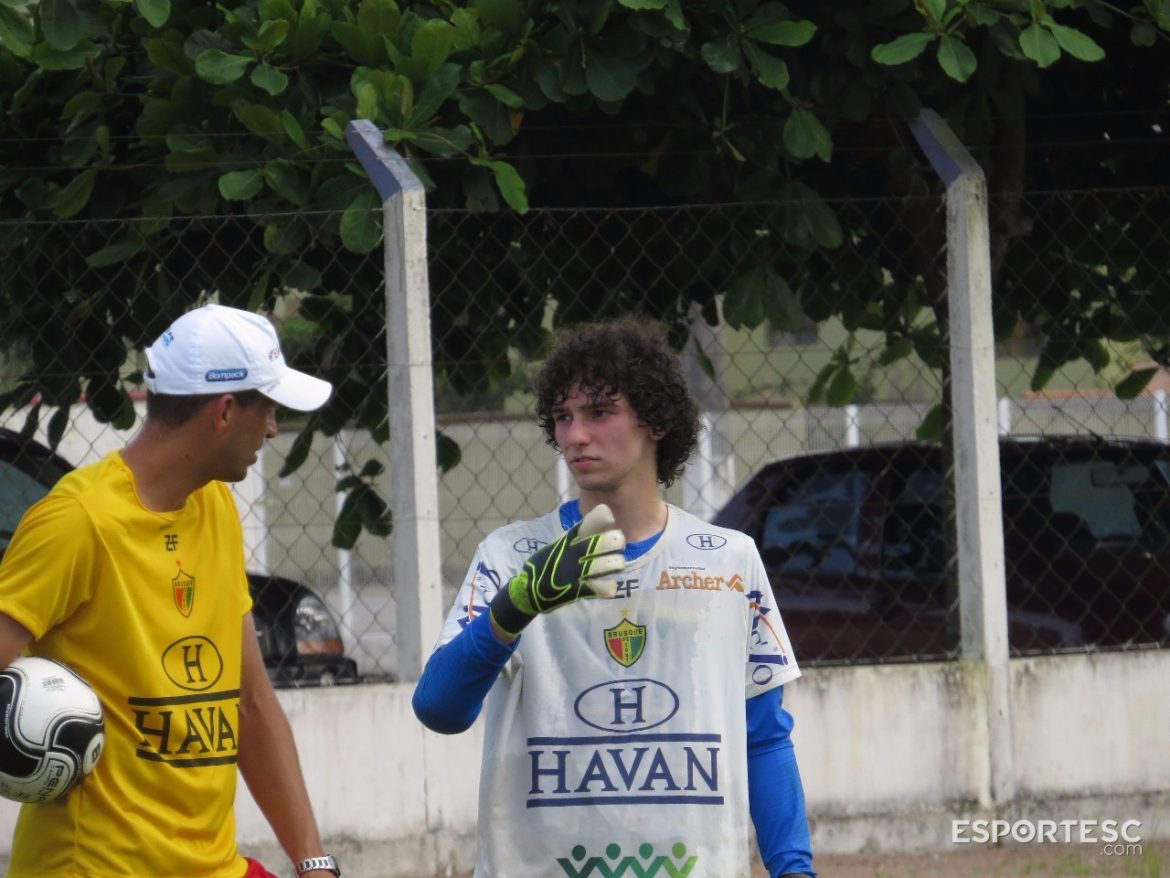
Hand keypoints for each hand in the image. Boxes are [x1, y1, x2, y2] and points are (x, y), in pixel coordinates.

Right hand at [489, 503, 625, 637]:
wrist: (527, 591)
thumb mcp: (558, 545)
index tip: (609, 519)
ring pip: (607, 564)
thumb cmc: (544, 565)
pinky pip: (601, 588)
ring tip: (616, 565)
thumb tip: (600, 519)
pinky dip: (607, 588)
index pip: (589, 521)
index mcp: (568, 539)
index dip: (603, 518)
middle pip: (604, 541)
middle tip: (618, 545)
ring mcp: (575, 572)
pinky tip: (608, 586)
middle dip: (616, 541)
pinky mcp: (576, 591)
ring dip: (615, 564)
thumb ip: (577, 536)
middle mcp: (573, 553)